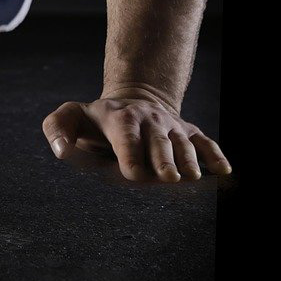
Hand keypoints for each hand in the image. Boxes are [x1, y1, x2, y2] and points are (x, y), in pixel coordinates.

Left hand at [42, 93, 229, 181]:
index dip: (130, 152)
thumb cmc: (97, 120)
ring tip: (191, 177)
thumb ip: (57, 128)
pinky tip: (223, 171)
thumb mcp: (71, 117)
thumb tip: (60, 150)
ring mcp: (171, 126)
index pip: (125, 135)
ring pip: (183, 142)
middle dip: (163, 158)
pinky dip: (215, 155)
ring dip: (189, 159)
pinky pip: (205, 142)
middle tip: (169, 178)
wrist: (132, 102)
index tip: (132, 173)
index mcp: (120, 118)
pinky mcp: (190, 132)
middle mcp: (149, 120)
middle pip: (158, 140)